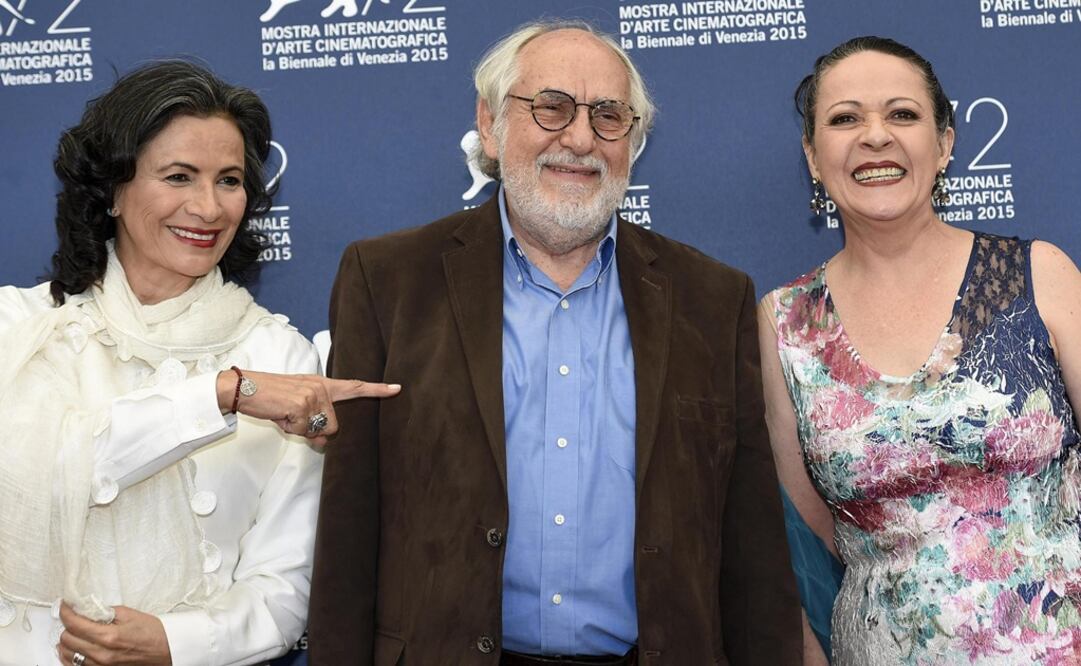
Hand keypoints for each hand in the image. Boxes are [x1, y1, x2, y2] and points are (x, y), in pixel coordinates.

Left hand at [58, 603, 170, 665]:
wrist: (167, 650)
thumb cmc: (153, 634)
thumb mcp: (130, 615)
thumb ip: (105, 612)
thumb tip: (87, 609)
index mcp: (109, 637)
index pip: (74, 623)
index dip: (66, 611)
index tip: (65, 606)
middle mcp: (101, 655)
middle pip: (66, 639)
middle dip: (68, 625)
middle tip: (75, 617)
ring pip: (66, 654)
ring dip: (68, 641)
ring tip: (76, 632)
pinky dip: (71, 656)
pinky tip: (77, 647)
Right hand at [217, 370, 400, 445]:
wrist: (244, 387)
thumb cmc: (269, 396)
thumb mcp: (296, 405)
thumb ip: (315, 419)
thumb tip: (323, 443)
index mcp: (321, 384)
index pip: (354, 387)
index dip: (377, 390)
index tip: (397, 389)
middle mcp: (321, 388)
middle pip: (334, 426)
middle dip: (314, 430)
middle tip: (292, 417)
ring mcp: (312, 396)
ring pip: (320, 431)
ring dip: (301, 430)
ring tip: (284, 415)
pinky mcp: (302, 405)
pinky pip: (304, 432)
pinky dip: (290, 429)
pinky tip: (280, 415)